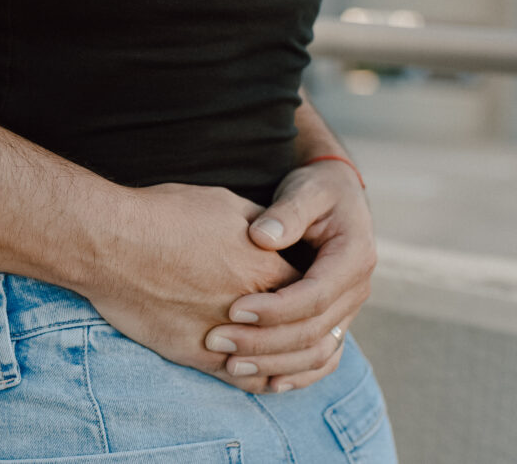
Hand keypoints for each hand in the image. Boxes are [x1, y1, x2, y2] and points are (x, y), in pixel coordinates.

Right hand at [83, 183, 300, 393]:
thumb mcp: (225, 204)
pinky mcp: (195, 356)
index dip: (316, 288)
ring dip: (290, 362)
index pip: (314, 289)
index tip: (310, 287)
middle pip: (303, 331)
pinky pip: (243, 380)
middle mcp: (253, 308)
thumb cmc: (164, 215)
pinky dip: (260, 379)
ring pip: (279, 364)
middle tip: (310, 324)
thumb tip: (278, 234)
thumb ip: (262, 225)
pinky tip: (261, 371)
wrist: (110, 242)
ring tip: (289, 351)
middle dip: (311, 328)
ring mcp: (225, 337)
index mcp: (266, 268)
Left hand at [204, 159, 374, 391]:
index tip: (232, 308)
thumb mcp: (305, 191)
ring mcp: (348, 309)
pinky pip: (322, 358)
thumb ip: (287, 212)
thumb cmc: (316, 191)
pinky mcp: (335, 320)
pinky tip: (264, 383)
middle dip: (264, 341)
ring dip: (275, 364)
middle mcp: (356, 290)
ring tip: (230, 365)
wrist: (337, 198)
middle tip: (218, 341)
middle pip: (313, 331)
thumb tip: (263, 237)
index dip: (274, 308)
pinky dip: (297, 374)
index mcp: (353, 258)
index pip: (314, 296)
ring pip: (318, 352)